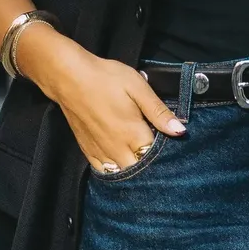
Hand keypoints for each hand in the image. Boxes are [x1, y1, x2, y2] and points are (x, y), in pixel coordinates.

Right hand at [26, 30, 186, 173]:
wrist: (68, 76)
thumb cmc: (106, 78)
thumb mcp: (138, 88)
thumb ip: (159, 112)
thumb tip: (180, 131)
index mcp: (133, 134)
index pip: (156, 156)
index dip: (166, 152)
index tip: (170, 144)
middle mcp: (117, 149)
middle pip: (140, 169)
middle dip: (150, 164)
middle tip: (155, 149)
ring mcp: (100, 152)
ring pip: (122, 173)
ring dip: (133, 168)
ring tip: (139, 155)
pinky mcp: (87, 150)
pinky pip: (103, 170)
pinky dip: (114, 169)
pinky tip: (121, 161)